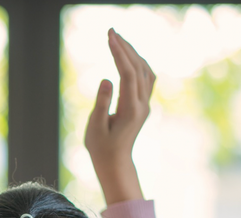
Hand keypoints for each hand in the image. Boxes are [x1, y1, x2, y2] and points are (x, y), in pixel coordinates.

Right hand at [84, 28, 154, 205]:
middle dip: (125, 47)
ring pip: (144, 71)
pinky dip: (137, 63)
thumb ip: (102, 103)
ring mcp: (145, 104)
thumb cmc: (101, 147)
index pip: (127, 73)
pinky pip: (145, 78)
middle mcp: (142, 104)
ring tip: (118, 40)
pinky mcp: (142, 104)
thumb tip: (106, 79)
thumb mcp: (95, 127)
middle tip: (111, 32)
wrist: (115, 163)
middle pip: (138, 68)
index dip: (119, 53)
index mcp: (131, 110)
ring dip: (133, 53)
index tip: (109, 37)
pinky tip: (128, 57)